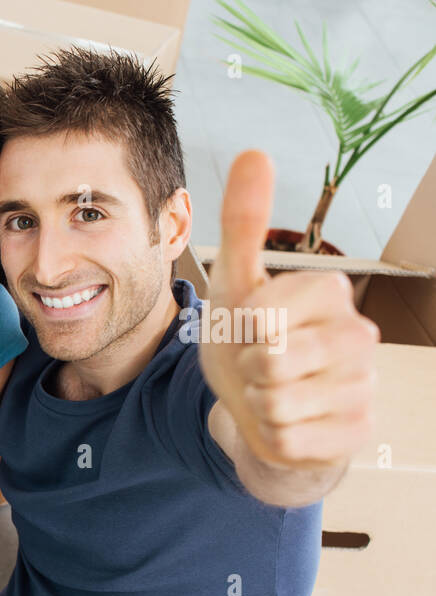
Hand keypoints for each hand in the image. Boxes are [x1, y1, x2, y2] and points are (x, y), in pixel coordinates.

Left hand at [201, 150, 377, 469]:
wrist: (258, 410)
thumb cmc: (249, 342)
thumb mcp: (236, 285)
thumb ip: (243, 224)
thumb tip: (254, 152)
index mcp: (332, 292)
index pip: (265, 314)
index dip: (242, 329)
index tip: (252, 330)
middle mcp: (360, 335)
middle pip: (271, 361)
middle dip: (249, 369)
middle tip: (259, 366)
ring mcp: (363, 386)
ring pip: (278, 402)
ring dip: (259, 403)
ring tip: (272, 392)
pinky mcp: (356, 433)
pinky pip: (287, 439)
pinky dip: (273, 436)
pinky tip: (287, 423)